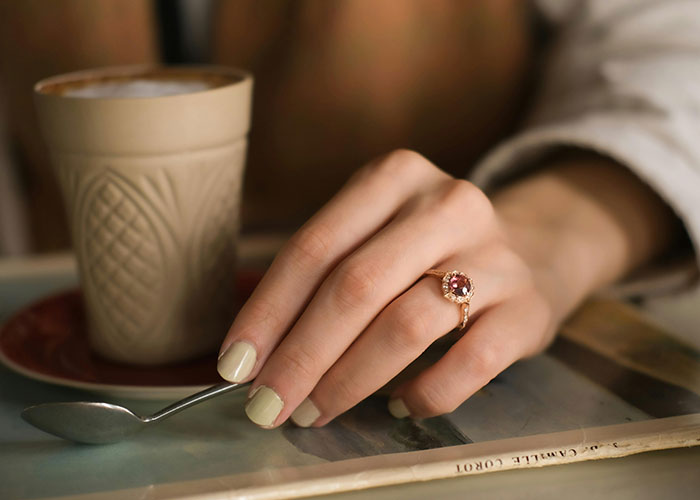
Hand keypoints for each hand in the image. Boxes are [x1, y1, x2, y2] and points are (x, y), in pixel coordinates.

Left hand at [217, 149, 676, 427]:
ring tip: (316, 410)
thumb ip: (318, 274)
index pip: (316, 247)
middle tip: (269, 404)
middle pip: (356, 286)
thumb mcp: (374, 231)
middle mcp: (447, 204)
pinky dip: (422, 395)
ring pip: (406, 325)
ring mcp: (495, 256)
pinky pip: (468, 364)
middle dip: (301, 355)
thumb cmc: (428, 248)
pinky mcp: (527, 308)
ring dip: (349, 380)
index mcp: (394, 176)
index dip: (268, 311)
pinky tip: (395, 406)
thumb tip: (250, 350)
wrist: (532, 248)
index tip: (235, 365)